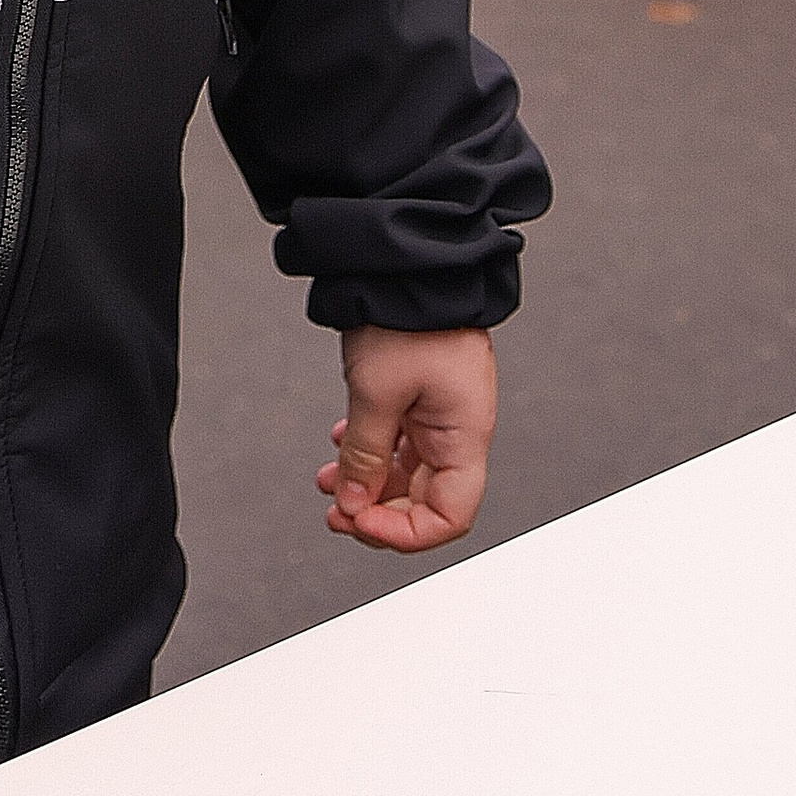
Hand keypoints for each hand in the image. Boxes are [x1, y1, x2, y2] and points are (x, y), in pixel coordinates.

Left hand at [318, 325, 496, 552]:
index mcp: (464, 435)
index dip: (405, 533)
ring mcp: (438, 411)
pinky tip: (343, 444)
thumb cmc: (407, 318)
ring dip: (368, 481)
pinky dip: (369, 449)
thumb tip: (354, 502)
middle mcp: (457, 429)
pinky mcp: (420, 393)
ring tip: (331, 481)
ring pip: (406, 470)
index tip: (362, 522)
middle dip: (378, 510)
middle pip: (425, 499)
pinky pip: (398, 440)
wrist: (403, 262)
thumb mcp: (375, 393)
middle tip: (338, 512)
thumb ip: (364, 455)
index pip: (449, 516)